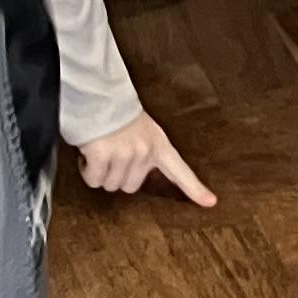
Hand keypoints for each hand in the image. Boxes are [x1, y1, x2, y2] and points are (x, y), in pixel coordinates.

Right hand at [69, 112, 214, 209]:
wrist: (99, 95)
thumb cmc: (118, 114)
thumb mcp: (145, 131)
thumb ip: (147, 153)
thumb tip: (135, 179)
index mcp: (159, 144)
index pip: (180, 171)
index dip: (195, 189)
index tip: (210, 202)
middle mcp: (145, 151)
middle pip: (131, 187)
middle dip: (118, 176)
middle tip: (112, 156)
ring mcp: (124, 154)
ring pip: (111, 185)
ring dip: (101, 174)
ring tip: (101, 151)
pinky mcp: (103, 155)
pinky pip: (94, 180)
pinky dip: (87, 171)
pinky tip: (89, 154)